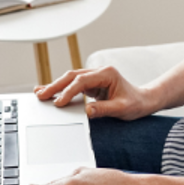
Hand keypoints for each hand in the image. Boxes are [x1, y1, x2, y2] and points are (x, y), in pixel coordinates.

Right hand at [34, 66, 155, 119]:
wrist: (144, 101)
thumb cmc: (136, 103)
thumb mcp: (122, 109)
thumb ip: (104, 109)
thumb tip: (86, 111)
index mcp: (107, 74)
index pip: (82, 80)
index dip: (68, 91)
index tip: (58, 103)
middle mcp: (99, 72)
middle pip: (72, 76)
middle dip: (56, 86)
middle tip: (41, 96)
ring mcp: (95, 77)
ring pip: (71, 79)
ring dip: (56, 86)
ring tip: (40, 94)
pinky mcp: (92, 84)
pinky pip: (74, 85)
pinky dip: (62, 89)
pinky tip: (50, 92)